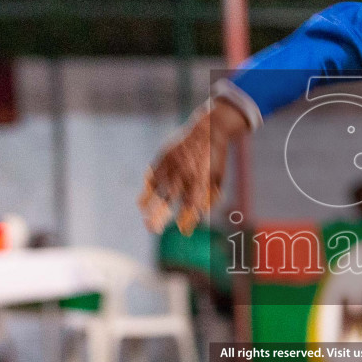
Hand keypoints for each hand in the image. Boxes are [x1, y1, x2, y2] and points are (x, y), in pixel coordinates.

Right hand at [139, 101, 247, 234]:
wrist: (209, 129)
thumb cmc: (215, 158)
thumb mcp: (218, 178)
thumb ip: (211, 196)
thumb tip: (201, 215)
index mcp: (199, 179)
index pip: (190, 204)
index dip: (186, 219)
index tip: (182, 231)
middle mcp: (183, 173)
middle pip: (168, 199)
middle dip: (159, 216)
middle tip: (152, 229)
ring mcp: (172, 164)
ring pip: (157, 186)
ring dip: (149, 203)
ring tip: (144, 216)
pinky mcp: (164, 156)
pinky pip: (153, 174)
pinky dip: (147, 187)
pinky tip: (143, 200)